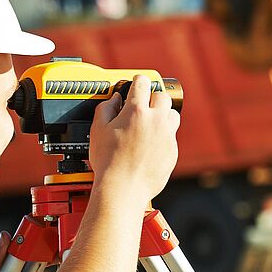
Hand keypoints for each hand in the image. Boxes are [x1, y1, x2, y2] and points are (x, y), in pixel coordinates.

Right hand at [88, 74, 179, 202]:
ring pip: (173, 114)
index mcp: (136, 110)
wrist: (123, 189)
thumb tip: (114, 100)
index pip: (142, 82)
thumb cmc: (108, 162)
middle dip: (152, 99)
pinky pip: (171, 136)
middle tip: (142, 107)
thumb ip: (105, 108)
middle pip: (162, 96)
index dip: (136, 83)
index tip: (134, 87)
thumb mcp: (98, 130)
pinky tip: (150, 144)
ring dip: (163, 115)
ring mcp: (167, 136)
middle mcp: (156, 120)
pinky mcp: (173, 151)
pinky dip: (163, 136)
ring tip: (150, 124)